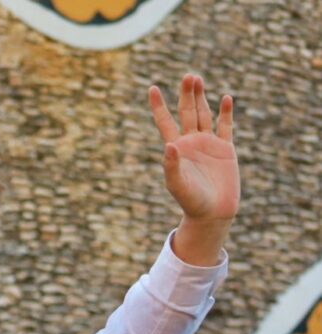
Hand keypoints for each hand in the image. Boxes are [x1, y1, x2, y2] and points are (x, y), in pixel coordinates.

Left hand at [148, 74, 238, 261]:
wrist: (212, 213)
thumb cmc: (190, 201)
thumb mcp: (176, 184)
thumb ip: (171, 165)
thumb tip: (169, 144)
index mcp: (176, 148)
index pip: (165, 121)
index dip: (159, 105)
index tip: (152, 88)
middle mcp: (190, 142)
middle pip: (187, 112)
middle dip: (187, 94)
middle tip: (188, 76)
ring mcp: (208, 144)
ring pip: (204, 114)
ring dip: (201, 97)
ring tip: (197, 79)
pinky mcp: (225, 149)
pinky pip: (225, 126)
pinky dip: (225, 112)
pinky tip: (225, 98)